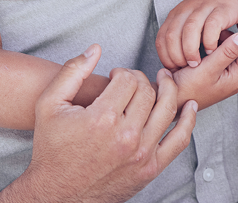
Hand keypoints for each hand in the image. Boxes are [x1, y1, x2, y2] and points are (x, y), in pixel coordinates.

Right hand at [8, 45, 196, 202]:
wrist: (57, 194)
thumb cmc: (51, 149)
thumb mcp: (49, 105)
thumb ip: (72, 72)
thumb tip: (95, 49)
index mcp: (102, 118)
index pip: (128, 80)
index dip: (122, 72)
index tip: (116, 77)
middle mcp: (125, 136)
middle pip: (147, 91)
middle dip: (141, 79)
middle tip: (133, 81)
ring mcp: (141, 153)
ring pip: (166, 109)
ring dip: (168, 89)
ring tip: (163, 80)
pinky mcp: (150, 168)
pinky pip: (179, 140)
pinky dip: (188, 120)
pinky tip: (189, 106)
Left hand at [156, 0, 237, 69]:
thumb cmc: (211, 8)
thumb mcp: (190, 19)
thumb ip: (181, 36)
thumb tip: (174, 64)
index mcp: (176, 14)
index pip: (161, 39)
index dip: (166, 57)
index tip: (176, 68)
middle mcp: (187, 10)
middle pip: (171, 36)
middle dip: (176, 57)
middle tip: (186, 68)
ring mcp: (204, 8)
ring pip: (189, 31)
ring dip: (190, 51)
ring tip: (197, 63)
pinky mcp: (222, 10)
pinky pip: (211, 27)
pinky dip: (209, 42)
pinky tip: (212, 51)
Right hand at [172, 14, 237, 110]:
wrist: (172, 101)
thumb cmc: (186, 88)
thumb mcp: (206, 69)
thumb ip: (226, 53)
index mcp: (236, 77)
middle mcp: (235, 78)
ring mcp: (227, 77)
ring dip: (236, 40)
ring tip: (224, 29)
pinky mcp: (219, 75)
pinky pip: (229, 56)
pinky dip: (226, 45)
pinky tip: (215, 39)